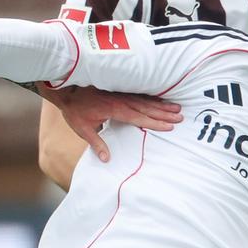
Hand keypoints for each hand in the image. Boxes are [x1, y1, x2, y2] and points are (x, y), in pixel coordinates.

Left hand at [39, 85, 180, 161]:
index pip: (140, 118)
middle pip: (148, 108)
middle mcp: (122, 101)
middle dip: (165, 113)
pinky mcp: (120, 89)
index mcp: (116, 111)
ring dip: (162, 104)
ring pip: (146, 100)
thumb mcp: (82, 129)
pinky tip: (161, 98)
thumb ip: (96, 143)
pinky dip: (152, 96)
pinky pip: (140, 93)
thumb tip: (107, 160)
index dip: (155, 123)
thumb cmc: (74, 109)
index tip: (169, 127)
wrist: (66, 87)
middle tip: (181, 117)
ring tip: (177, 108)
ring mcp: (122, 94)